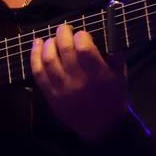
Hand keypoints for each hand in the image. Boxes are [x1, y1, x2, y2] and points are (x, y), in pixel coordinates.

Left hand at [29, 22, 127, 141]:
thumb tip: (106, 31)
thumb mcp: (120, 75)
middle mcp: (78, 81)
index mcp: (98, 75)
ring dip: (49, 43)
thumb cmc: (113, 98)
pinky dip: (35, 56)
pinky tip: (37, 44)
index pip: (84, 48)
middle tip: (65, 28)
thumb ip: (113, 54)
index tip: (82, 33)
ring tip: (53, 38)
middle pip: (64, 49)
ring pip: (49, 59)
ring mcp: (61, 89)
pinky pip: (38, 72)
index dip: (81, 35)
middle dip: (63, 33)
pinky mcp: (50, 95)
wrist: (102, 127)